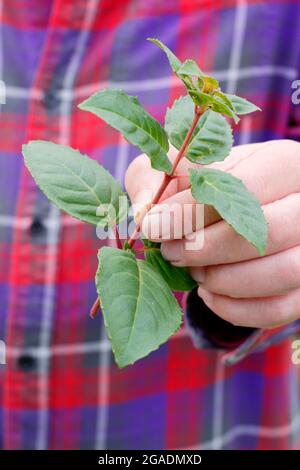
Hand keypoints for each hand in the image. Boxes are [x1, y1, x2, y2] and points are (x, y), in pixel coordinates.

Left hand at [125, 140, 299, 328]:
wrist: (240, 211)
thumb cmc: (207, 186)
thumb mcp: (176, 169)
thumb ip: (152, 177)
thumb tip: (143, 214)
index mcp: (282, 163)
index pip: (243, 189)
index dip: (192, 212)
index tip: (153, 227)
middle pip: (269, 232)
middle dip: (207, 249)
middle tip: (171, 252)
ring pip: (282, 273)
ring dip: (224, 279)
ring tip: (192, 270)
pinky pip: (279, 308)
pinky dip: (236, 308)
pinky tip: (208, 293)